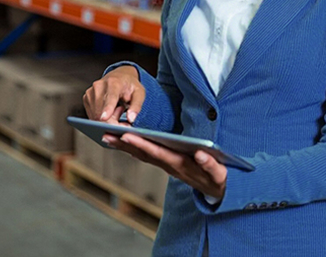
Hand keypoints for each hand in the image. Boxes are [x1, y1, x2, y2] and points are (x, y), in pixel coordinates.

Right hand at [83, 66, 145, 124]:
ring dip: (107, 120)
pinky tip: (109, 112)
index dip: (107, 109)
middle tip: (125, 123)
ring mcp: (91, 91)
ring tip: (118, 111)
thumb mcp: (140, 93)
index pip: (110, 97)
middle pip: (101, 110)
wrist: (119, 77)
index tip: (104, 118)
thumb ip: (136, 106)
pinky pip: (92, 115)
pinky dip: (101, 118)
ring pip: (96, 115)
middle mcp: (99, 85)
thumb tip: (131, 119)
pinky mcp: (86, 98)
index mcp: (114, 82)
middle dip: (112, 122)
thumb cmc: (130, 86)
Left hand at [103, 133, 226, 199]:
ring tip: (106, 136)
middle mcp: (170, 166)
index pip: (157, 153)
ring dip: (124, 146)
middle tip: (105, 134)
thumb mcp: (219, 174)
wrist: (220, 191)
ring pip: (142, 155)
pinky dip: (133, 149)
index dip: (141, 144)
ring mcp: (167, 166)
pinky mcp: (167, 164)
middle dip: (124, 144)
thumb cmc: (218, 179)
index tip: (126, 135)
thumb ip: (210, 165)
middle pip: (144, 154)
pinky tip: (121, 142)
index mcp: (181, 165)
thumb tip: (200, 154)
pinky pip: (147, 156)